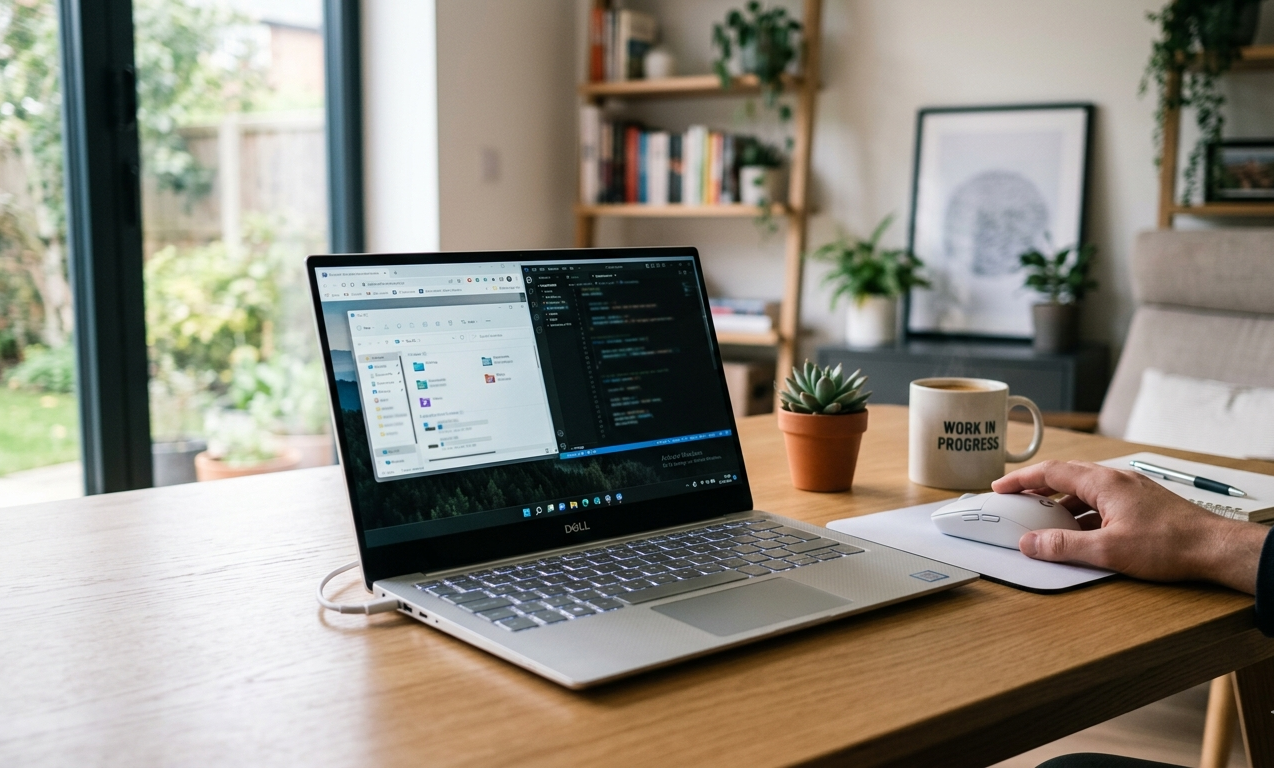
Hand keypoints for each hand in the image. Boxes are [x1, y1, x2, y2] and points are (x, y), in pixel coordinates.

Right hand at [992, 460, 1268, 593]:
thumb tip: (1030, 543)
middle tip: (1015, 498)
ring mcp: (1131, 489)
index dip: (1021, 479)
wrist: (1214, 548)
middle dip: (1037, 487)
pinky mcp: (1142, 503)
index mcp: (1103, 482)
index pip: (1051, 472)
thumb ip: (1064, 546)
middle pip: (1066, 475)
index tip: (1000, 487)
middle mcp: (1116, 479)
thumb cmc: (1169, 545)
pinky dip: (1082, 510)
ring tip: (1044, 519)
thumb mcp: (1108, 550)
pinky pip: (1102, 499)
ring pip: (1085, 489)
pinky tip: (1082, 530)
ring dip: (1061, 502)